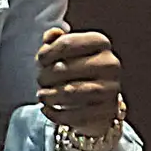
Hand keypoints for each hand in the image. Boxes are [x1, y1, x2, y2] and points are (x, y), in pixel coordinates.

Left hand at [39, 22, 124, 150]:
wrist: (98, 99)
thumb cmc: (77, 70)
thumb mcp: (67, 51)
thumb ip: (57, 41)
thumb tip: (51, 35)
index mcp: (100, 43)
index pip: (66, 44)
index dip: (46, 53)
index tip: (40, 61)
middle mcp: (110, 64)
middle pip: (66, 68)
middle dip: (46, 76)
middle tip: (40, 80)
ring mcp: (111, 88)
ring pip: (72, 92)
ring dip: (50, 95)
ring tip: (42, 95)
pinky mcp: (107, 111)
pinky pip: (76, 115)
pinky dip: (56, 114)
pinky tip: (47, 109)